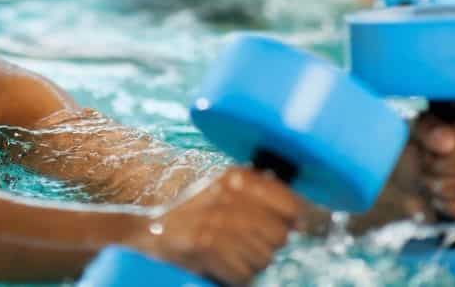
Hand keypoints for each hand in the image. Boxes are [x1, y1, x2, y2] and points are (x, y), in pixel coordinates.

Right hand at [126, 166, 301, 285]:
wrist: (149, 232)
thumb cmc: (193, 214)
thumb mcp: (223, 192)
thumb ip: (260, 196)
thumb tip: (305, 218)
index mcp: (236, 179)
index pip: (290, 203)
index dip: (298, 218)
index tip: (301, 225)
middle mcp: (229, 196)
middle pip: (280, 236)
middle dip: (269, 244)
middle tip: (247, 241)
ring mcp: (217, 222)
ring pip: (264, 258)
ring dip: (251, 262)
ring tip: (230, 251)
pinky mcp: (206, 247)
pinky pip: (245, 274)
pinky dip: (236, 275)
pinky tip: (220, 263)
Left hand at [412, 109, 454, 220]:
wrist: (418, 179)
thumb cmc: (424, 147)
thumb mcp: (416, 130)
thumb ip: (428, 130)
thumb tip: (447, 143)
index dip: (453, 138)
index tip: (430, 146)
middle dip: (442, 165)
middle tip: (424, 167)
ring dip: (445, 187)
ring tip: (429, 184)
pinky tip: (440, 201)